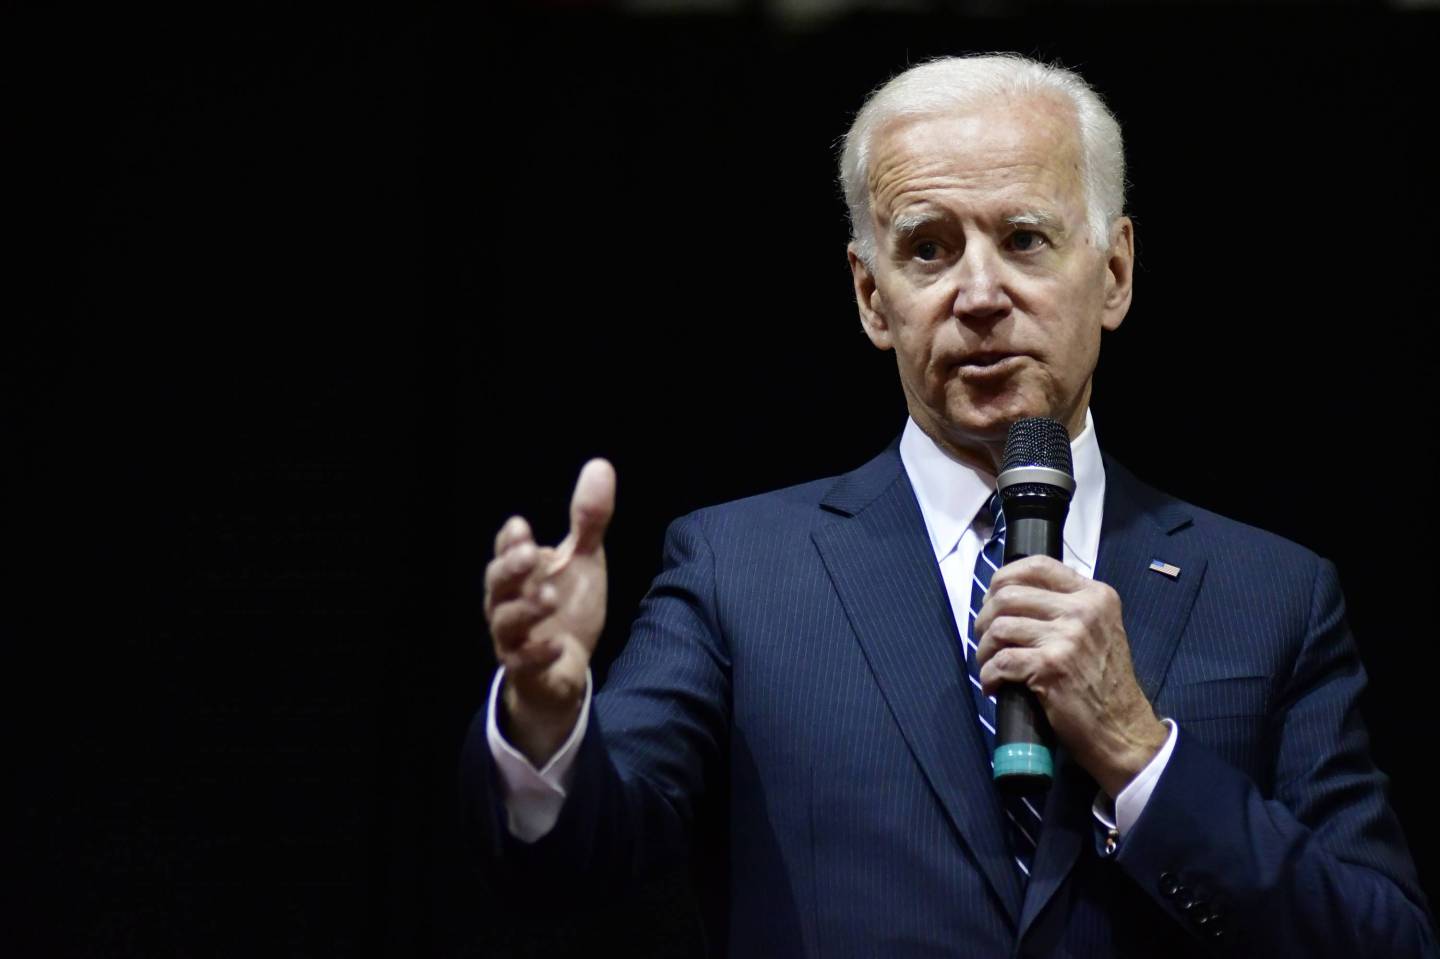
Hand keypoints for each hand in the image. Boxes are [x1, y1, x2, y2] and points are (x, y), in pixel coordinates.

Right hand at [484, 458, 614, 763]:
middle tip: (531, 554)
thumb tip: (600, 465)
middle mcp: (508, 602)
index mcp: (520, 572)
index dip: (510, 541)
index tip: (522, 527)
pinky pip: (523, 663)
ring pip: (505, 622)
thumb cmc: (567, 606)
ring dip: (525, 608)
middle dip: (510, 567)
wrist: (565, 667)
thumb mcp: (583, 560)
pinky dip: (539, 653)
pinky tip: (557, 645)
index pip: (506, 550)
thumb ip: (589, 520)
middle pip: (496, 582)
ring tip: (550, 598)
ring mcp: (513, 637)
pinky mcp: (526, 669)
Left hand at [973, 556, 1166, 797]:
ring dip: (984, 649)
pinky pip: (1000, 661)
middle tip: (986, 639)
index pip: (1038, 565)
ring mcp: (1068, 637)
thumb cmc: (1103, 681)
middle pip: (1008, 594)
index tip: (993, 597)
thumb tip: (1010, 594)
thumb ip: (1066, 606)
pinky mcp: (1052, 666)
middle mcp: (1083, 609)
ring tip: (989, 665)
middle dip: (985, 617)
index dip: (1004, 577)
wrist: (1122, 729)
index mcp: (1095, 594)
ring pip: (999, 627)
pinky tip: (994, 685)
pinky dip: (988, 675)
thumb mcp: (1098, 629)